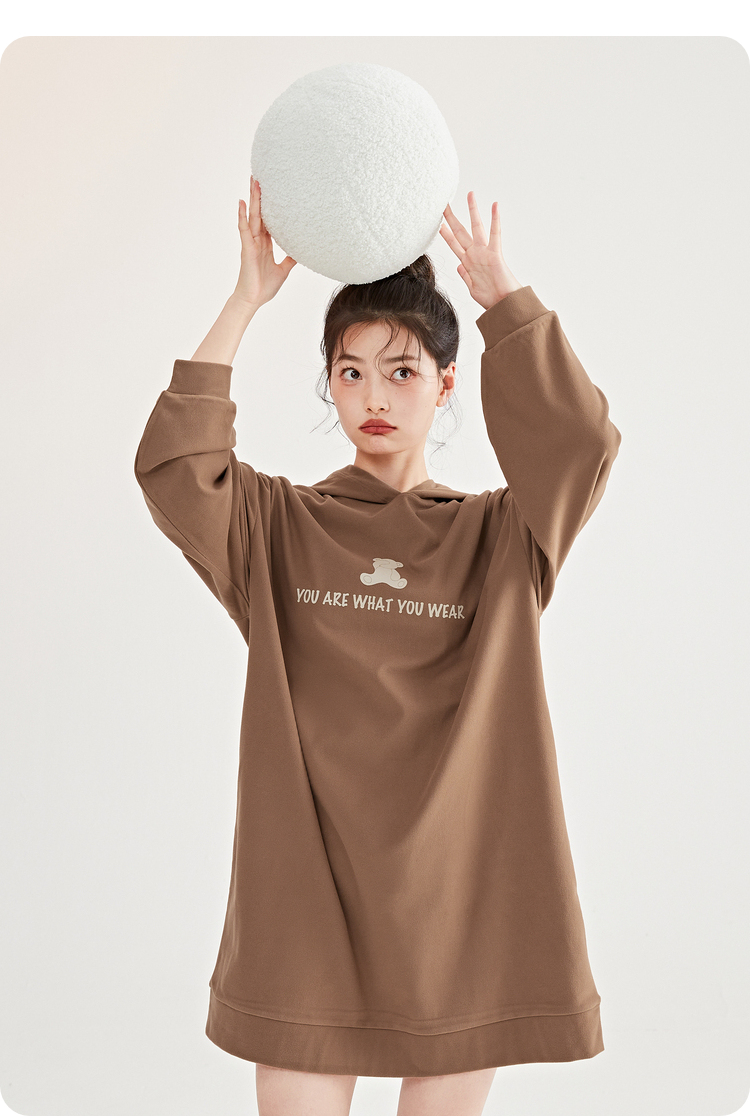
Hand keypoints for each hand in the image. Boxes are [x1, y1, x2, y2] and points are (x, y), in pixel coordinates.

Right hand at [234, 176, 296, 308]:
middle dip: (260, 195)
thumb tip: (301, 251)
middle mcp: (257, 240)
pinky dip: (242, 217)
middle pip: (260, 213)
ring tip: (253, 181)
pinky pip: (244, 230)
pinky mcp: (247, 250)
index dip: (271, 205)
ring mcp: (251, 244)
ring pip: (252, 217)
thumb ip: (291, 259)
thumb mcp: (284, 270)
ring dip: (252, 199)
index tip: (273, 190)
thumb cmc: (265, 287)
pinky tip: (241, 204)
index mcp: (266, 244)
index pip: (269, 220)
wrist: (253, 300)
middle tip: (261, 176)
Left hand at [440, 191, 522, 310]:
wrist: (503, 306)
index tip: (437, 223)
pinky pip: (494, 235)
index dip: (445, 234)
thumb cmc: (491, 299)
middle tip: (443, 203)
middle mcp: (474, 255)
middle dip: (450, 217)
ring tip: (470, 194)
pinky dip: (495, 220)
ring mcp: (484, 253)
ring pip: (476, 227)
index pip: (453, 244)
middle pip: (460, 232)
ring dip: (472, 211)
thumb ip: (465, 276)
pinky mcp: (495, 255)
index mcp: (468, 263)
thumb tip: (459, 266)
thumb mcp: (472, 287)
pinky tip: (495, 206)